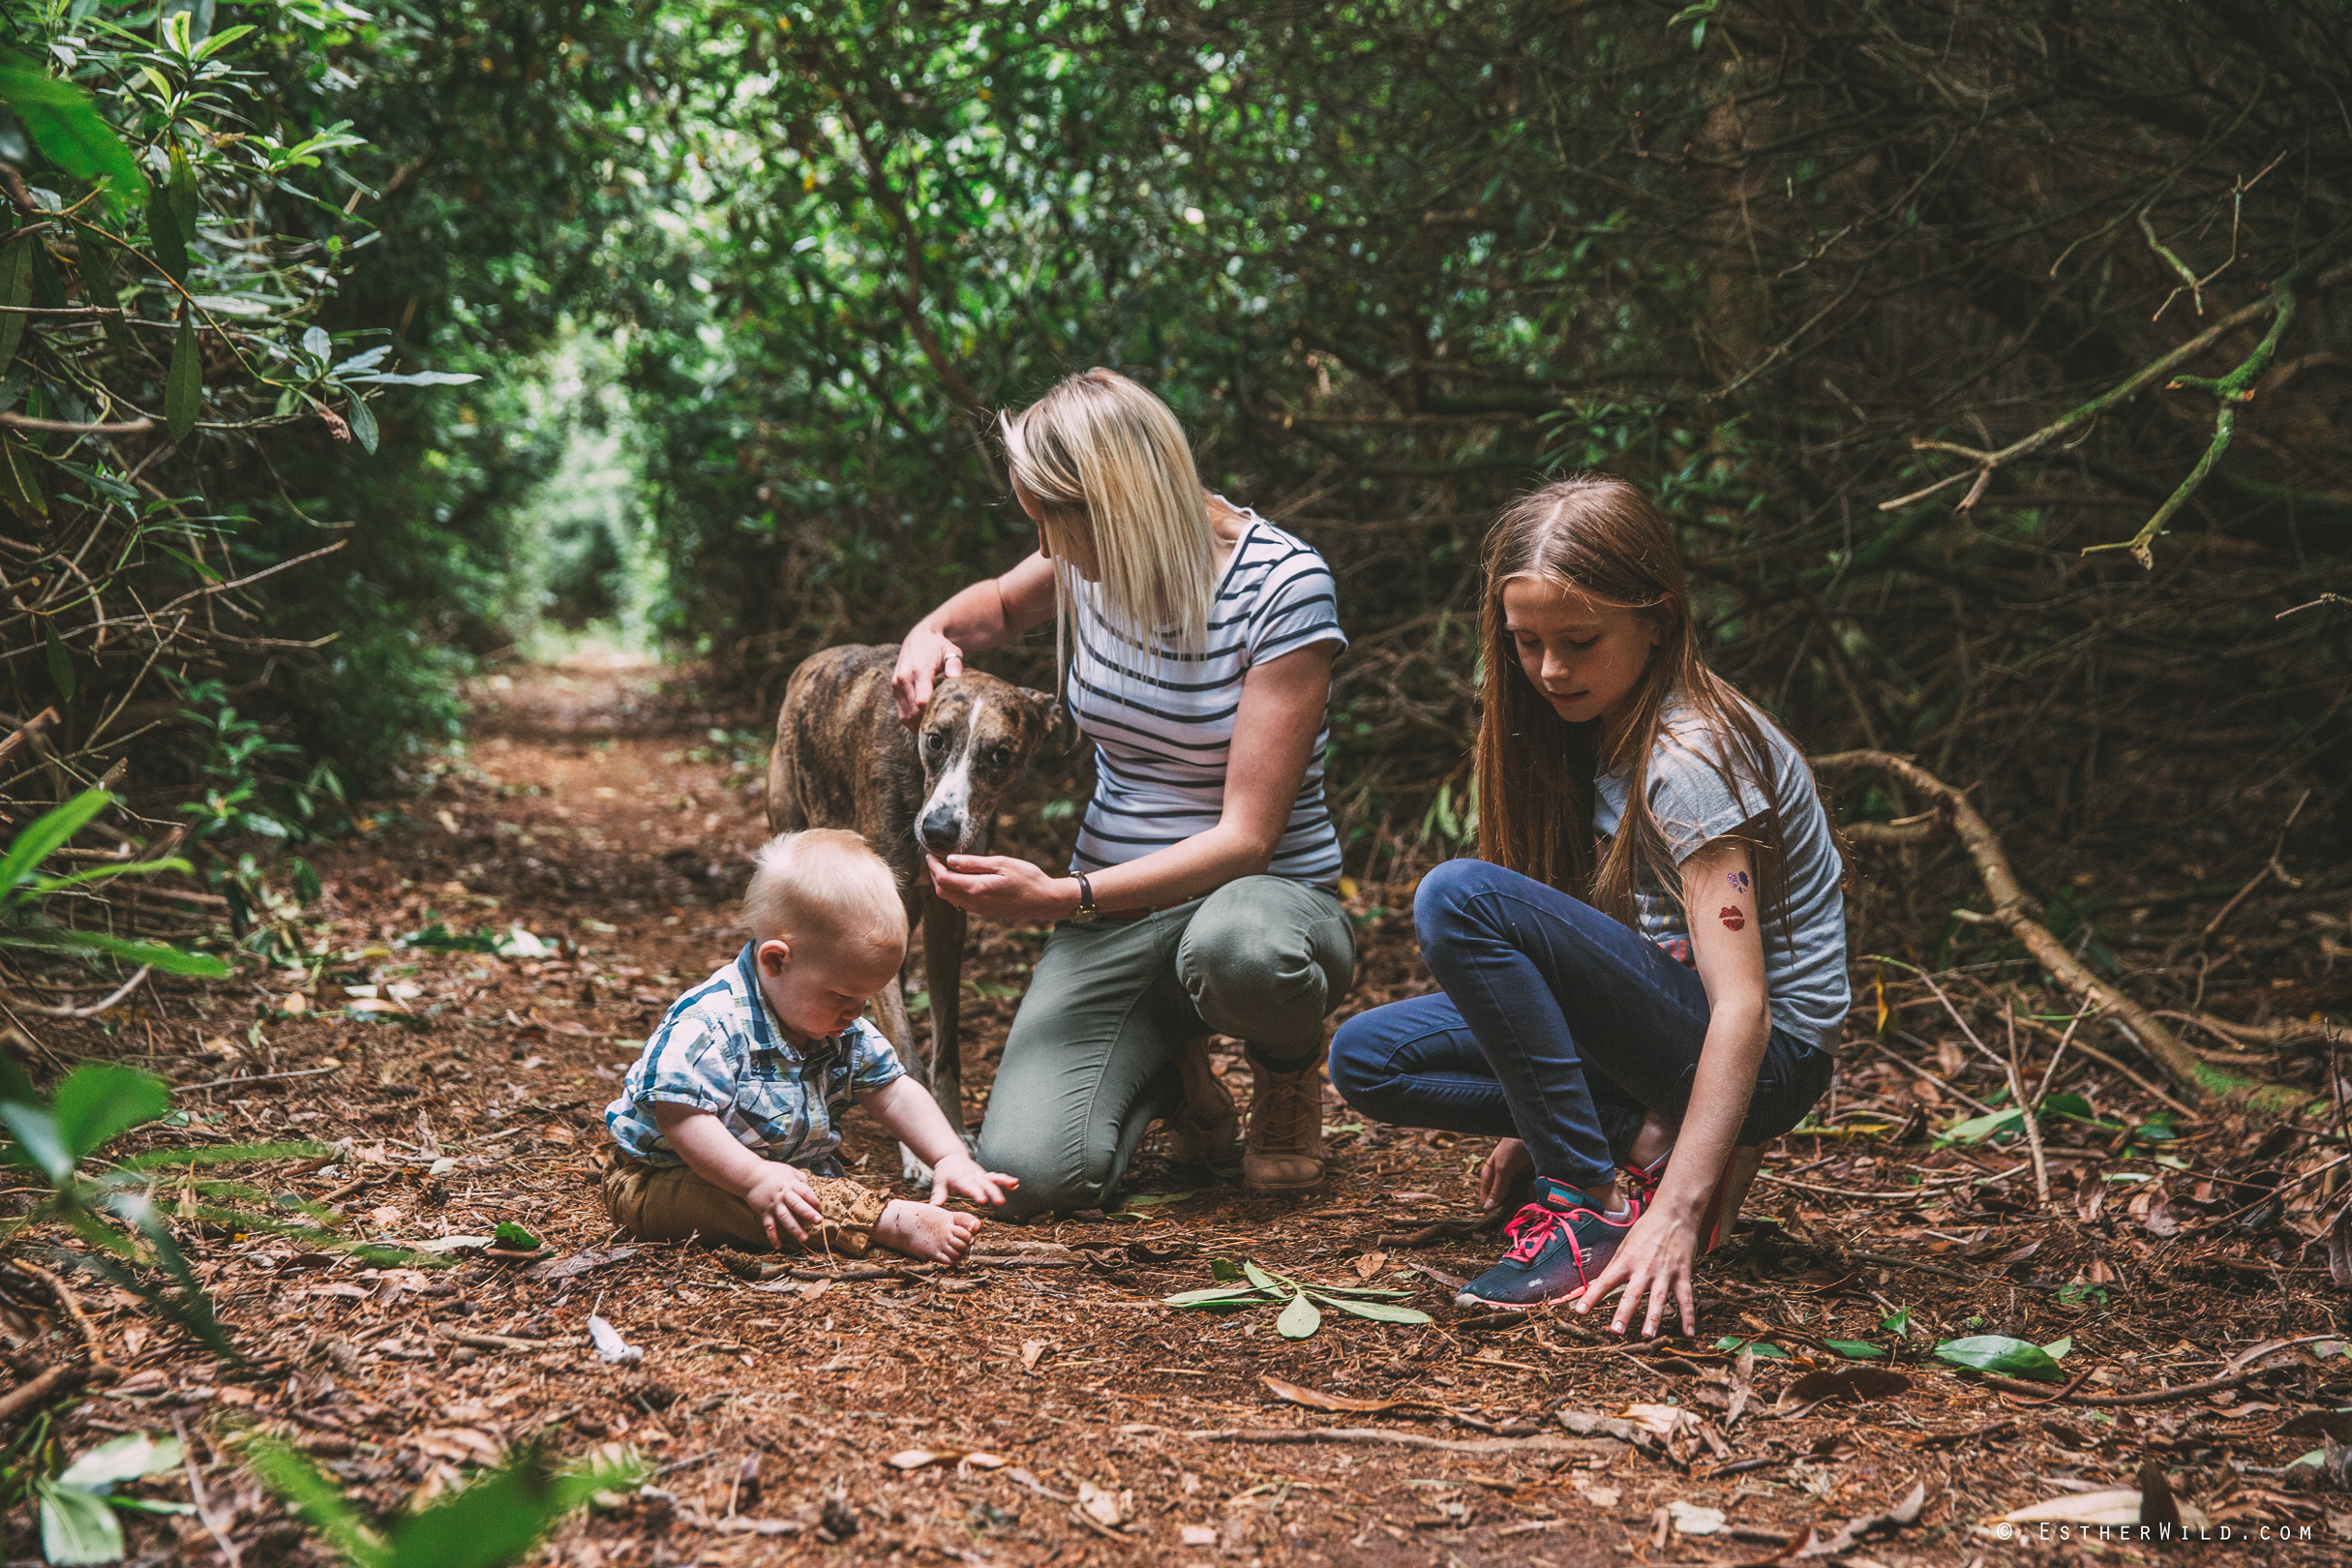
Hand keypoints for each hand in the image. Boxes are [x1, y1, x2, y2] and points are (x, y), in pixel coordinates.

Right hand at [742, 1161, 823, 1249]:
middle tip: (818, 1221)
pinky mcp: (764, 1212)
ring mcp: (774, 1205)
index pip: (805, 1191)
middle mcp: (783, 1195)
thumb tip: (811, 1191)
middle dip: (808, 1213)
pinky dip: (772, 1237)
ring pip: (785, 1218)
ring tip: (804, 1238)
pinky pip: (769, 1226)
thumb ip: (801, 1180)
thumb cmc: (772, 1172)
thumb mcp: (790, 1171)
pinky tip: (778, 1246)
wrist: (749, 1175)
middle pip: (797, 1204)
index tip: (819, 1207)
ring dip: (794, 1229)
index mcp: (791, 1184)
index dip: (813, 1199)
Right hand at [892, 628, 964, 726]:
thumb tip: (955, 677)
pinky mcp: (894, 688)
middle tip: (942, 735)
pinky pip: (901, 712)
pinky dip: (911, 721)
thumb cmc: (939, 646)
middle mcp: (903, 678)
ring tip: (933, 734)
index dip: (933, 716)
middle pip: (914, 711)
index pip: (922, 701)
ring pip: (905, 715)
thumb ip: (954, 664)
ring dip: (918, 726)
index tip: (945, 724)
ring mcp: (896, 684)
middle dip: (926, 724)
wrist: (919, 637)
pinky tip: (923, 726)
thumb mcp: (951, 650)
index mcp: (918, 670)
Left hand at [926, 1151, 1018, 1208]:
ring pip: (993, 1179)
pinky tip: (1016, 1184)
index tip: (983, 1201)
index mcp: (961, 1179)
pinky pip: (996, 1177)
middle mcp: (973, 1176)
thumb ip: (938, 1195)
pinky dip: (1006, 1180)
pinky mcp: (985, 1175)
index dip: (976, 1193)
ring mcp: (981, 1175)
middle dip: (993, 1192)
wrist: (950, 1157)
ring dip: (1003, 1183)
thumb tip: (932, 1208)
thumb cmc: (944, 1173)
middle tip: (1000, 1202)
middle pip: (984, 1184)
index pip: (969, 1187)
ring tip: (1014, 1186)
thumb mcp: (938, 1183)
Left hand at [927, 853, 1078, 922]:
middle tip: (935, 860)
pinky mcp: (985, 912)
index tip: (930, 855)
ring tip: (947, 867)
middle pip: (943, 891)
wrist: (1044, 901)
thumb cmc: (1027, 878)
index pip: (944, 879)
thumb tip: (950, 860)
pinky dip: (956, 890)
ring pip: (951, 898)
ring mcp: (979, 910)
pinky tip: (963, 879)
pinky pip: (963, 902)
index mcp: (976, 888)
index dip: (933, 866)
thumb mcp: (1000, 863)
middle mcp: (974, 902)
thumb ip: (973, 863)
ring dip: (945, 884)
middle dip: (935, 875)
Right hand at [1479, 1138, 1532, 1212]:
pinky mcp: (1529, 1183)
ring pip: (1517, 1202)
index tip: (1501, 1217)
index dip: (1492, 1212)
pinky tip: (1534, 1184)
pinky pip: (1529, 1195)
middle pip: (1503, 1206)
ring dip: (1524, 1200)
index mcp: (1490, 1179)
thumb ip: (1497, 1188)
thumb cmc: (1513, 1147)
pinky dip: (1533, 1192)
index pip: (1486, 1202)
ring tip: (1528, 1189)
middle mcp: (1502, 1184)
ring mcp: (1516, 1184)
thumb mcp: (1503, 1167)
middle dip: (1511, 1208)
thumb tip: (1486, 1209)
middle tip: (1519, 1205)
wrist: (1535, 1134)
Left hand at [1573, 1202, 1700, 1337]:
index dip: (1591, 1297)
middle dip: (1624, 1313)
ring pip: (1659, 1298)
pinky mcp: (1683, 1274)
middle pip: (1632, 1294)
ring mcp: (1665, 1272)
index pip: (1605, 1282)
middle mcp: (1644, 1268)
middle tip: (1615, 1332)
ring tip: (1648, 1335)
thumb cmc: (1646, 1230)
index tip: (1579, 1312)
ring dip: (1654, 1318)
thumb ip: (1612, 1267)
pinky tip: (1689, 1333)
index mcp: (1626, 1261)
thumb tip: (1595, 1285)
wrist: (1674, 1214)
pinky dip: (1688, 1316)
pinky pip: (1686, 1298)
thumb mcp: (1624, 1246)